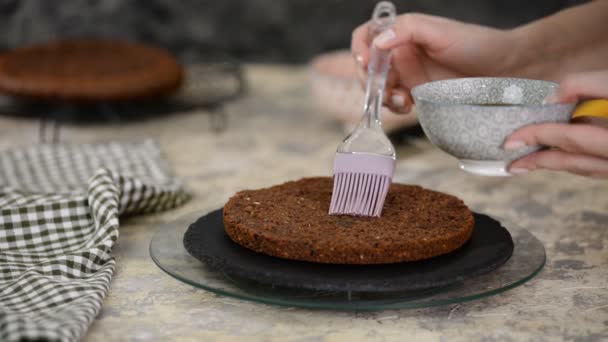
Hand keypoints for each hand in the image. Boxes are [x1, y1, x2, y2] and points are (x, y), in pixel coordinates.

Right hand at [351, 13, 518, 113]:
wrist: (507, 70)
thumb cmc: (478, 44)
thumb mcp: (441, 31)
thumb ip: (407, 29)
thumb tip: (377, 42)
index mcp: (404, 33)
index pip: (368, 36)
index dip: (360, 48)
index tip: (364, 62)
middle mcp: (403, 53)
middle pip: (368, 67)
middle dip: (370, 80)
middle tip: (385, 91)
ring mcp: (410, 75)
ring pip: (380, 88)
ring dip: (383, 97)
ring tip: (402, 102)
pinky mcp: (418, 95)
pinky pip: (396, 103)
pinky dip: (396, 107)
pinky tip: (409, 107)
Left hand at [505, 71, 607, 178]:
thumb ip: (584, 85)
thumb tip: (551, 99)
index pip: (569, 138)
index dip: (537, 137)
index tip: (510, 141)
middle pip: (572, 162)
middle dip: (539, 162)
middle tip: (511, 164)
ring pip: (584, 169)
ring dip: (554, 165)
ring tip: (528, 164)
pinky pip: (594, 167)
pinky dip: (572, 162)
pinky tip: (558, 155)